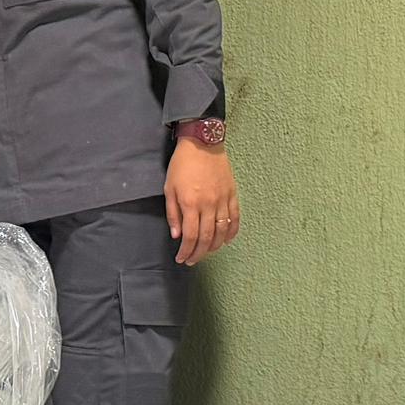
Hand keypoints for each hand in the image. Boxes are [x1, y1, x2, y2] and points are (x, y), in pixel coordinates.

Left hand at [165, 137, 238, 265]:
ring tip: (207, 252)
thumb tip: (176, 235)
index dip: (186, 251)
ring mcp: (223, 200)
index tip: (181, 258)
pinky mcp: (232, 194)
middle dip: (199, 253)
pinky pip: (235, 218)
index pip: (190, 236)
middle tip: (192, 260)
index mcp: (191, 203)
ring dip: (215, 246)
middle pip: (207, 238)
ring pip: (222, 231)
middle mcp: (208, 204)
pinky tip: (227, 240)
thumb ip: (173, 214)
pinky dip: (232, 231)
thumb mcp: (169, 188)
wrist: (203, 143)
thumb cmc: (182, 165)